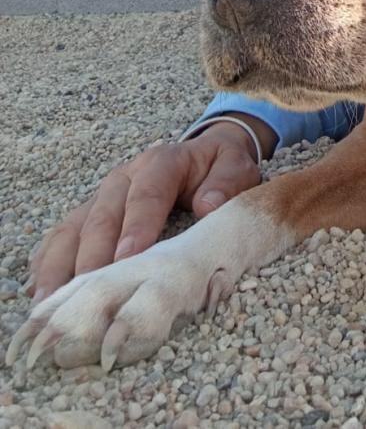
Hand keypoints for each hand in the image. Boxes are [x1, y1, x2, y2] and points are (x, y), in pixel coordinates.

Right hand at [25, 121, 265, 304]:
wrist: (204, 156)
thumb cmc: (219, 169)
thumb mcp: (236, 168)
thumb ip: (226, 184)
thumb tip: (207, 205)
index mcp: (161, 162)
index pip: (146, 194)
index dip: (136, 226)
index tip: (126, 258)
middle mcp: (125, 177)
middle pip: (103, 215)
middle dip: (93, 255)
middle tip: (86, 292)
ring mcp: (103, 196)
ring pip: (75, 227)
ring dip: (60, 263)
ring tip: (50, 300)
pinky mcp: (90, 213)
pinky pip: (63, 234)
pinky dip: (48, 260)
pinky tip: (38, 289)